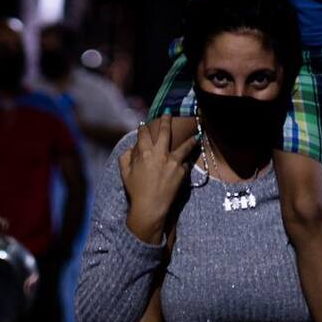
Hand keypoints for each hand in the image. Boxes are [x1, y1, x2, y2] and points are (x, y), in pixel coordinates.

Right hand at [119, 115, 198, 242]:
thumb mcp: (125, 174)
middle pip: (165, 132)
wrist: (150, 208)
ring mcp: (173, 162)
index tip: (144, 124)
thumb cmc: (136, 191)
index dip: (143, 128)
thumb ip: (125, 158)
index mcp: (144, 153)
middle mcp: (160, 154)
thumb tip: (130, 149)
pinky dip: (185, 162)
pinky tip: (190, 160)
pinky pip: (184, 163)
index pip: (144, 134)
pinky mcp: (182, 172)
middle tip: (168, 114)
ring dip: (190, 139)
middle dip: (166, 121)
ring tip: (196, 135)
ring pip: (184, 146)